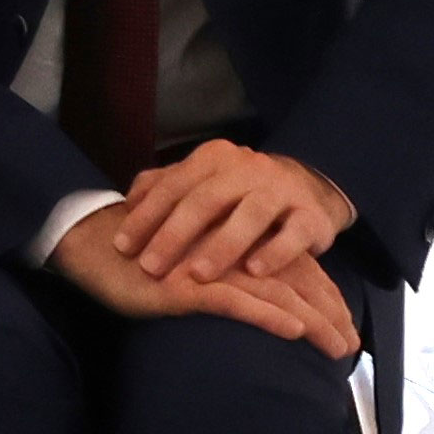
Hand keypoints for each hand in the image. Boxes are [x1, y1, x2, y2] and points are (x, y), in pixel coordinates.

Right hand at [54, 205, 362, 358]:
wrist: (92, 245)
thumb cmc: (142, 258)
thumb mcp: (192, 264)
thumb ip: (224, 275)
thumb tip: (256, 302)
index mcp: (237, 241)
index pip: (294, 269)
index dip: (324, 298)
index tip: (346, 327)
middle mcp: (232, 249)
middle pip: (295, 281)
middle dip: (329, 315)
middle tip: (352, 346)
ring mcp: (211, 266)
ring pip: (275, 293)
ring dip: (312, 322)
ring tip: (338, 347)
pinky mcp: (187, 285)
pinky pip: (235, 301)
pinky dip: (267, 316)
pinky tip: (292, 332)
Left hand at [110, 137, 356, 292]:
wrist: (306, 190)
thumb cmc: (238, 194)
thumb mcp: (203, 183)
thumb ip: (164, 188)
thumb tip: (125, 202)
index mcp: (214, 158)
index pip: (172, 185)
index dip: (145, 216)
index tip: (121, 246)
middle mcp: (247, 168)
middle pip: (206, 200)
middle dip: (174, 234)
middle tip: (150, 267)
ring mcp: (282, 190)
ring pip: (250, 215)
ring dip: (222, 245)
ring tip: (198, 274)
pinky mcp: (312, 215)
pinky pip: (294, 233)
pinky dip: (274, 252)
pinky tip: (254, 272)